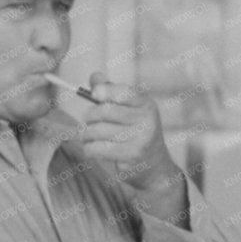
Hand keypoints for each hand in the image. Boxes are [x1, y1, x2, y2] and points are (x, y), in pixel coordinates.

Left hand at [77, 74, 185, 217]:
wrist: (154, 164)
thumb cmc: (136, 131)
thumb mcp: (129, 109)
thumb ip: (111, 91)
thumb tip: (95, 76)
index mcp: (146, 105)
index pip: (124, 92)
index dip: (106, 90)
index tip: (95, 94)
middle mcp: (146, 121)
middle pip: (103, 112)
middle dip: (89, 117)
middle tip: (91, 122)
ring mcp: (140, 140)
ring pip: (95, 131)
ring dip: (86, 135)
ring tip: (90, 137)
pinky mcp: (130, 157)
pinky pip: (96, 148)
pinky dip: (89, 149)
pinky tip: (94, 149)